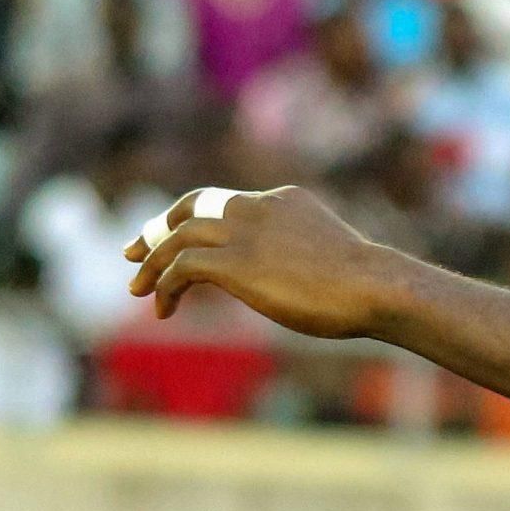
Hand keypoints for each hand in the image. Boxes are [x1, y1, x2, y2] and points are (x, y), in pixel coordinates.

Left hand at [124, 186, 404, 335]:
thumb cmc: (369, 287)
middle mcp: (259, 207)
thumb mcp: (332, 260)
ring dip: (152, 262)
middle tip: (134, 252)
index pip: (228, 202)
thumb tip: (303, 285)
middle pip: (192, 207)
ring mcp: (245, 232)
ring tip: (139, 289)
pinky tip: (165, 309)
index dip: (195, 219)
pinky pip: (182, 268)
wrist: (375, 287)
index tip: (178, 238)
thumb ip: (305, 258)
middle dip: (157, 229)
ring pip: (177, 236)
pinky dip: (166, 286)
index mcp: (285, 200)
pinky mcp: (235, 262)